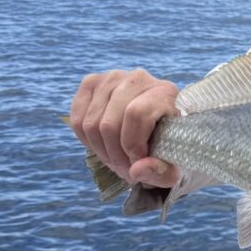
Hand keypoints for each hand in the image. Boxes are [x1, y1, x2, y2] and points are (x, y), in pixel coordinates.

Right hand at [69, 69, 180, 188]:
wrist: (155, 124)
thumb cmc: (166, 144)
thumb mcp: (173, 163)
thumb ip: (161, 171)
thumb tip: (136, 170)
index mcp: (164, 92)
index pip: (136, 114)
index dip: (132, 146)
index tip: (138, 163)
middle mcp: (138, 79)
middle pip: (110, 124)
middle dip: (115, 157)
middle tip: (126, 170)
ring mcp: (112, 78)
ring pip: (91, 125)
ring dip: (102, 152)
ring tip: (117, 161)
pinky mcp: (91, 83)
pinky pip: (77, 120)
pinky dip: (87, 141)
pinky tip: (103, 146)